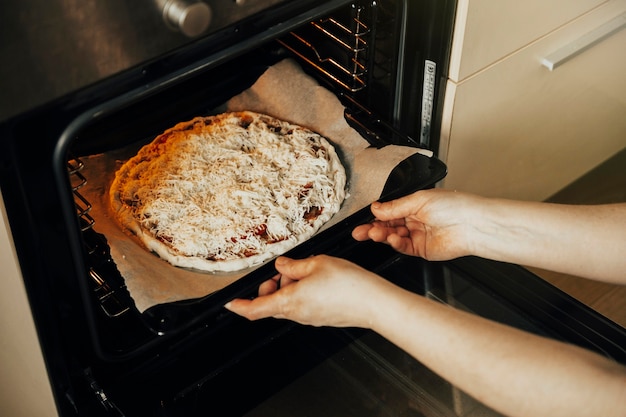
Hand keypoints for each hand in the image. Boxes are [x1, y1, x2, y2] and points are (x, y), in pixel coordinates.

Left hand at [224, 255, 390, 327]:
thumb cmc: (349, 285)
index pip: (255, 308)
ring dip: (288, 287)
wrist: (375, 303)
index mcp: (290, 302)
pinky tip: (315, 277)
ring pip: (287, 303)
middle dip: (270, 287)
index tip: (229, 303)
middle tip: (282, 271)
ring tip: (305, 269)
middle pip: (271, 304)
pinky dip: (301, 291)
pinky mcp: (322, 317)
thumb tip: (281, 266)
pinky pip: (302, 305)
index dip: (239, 306)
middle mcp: (298, 314)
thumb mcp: (316, 263)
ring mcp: (310, 318)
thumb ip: (293, 266)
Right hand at [352, 189, 479, 260]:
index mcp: (413, 205)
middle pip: (387, 226)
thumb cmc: (454, 206)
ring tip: (375, 234)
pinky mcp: (421, 249)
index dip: (376, 216)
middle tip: (360, 232)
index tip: (364, 218)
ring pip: (392, 237)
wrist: (471, 224)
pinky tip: (392, 239)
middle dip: (372, 228)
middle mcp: (414, 220)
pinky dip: (395, 243)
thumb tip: (376, 208)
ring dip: (382, 236)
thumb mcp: (418, 200)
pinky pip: (403, 247)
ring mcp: (417, 236)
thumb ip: (395, 207)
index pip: (388, 212)